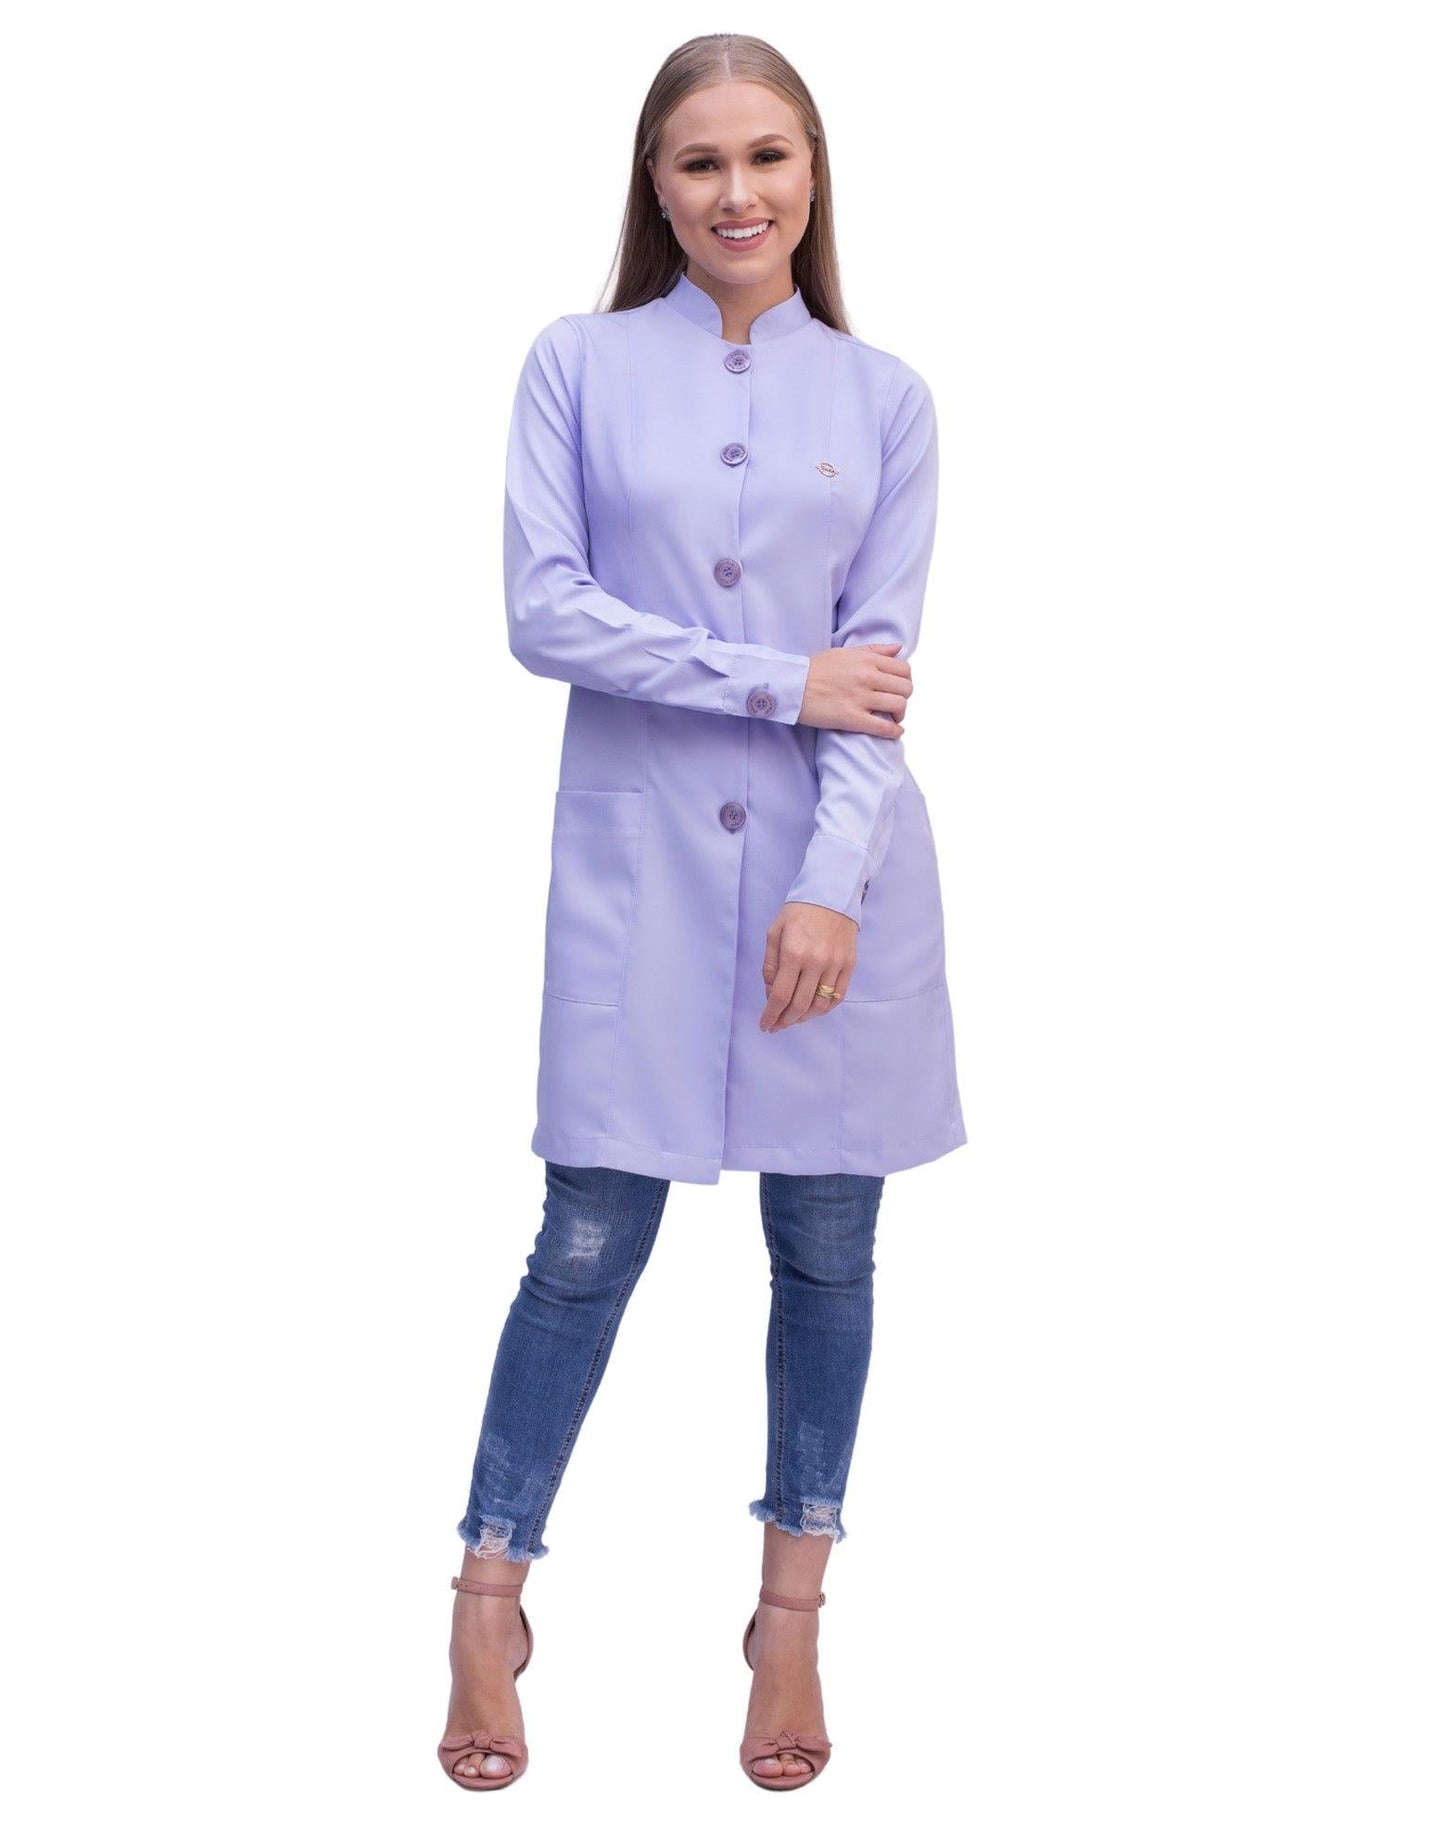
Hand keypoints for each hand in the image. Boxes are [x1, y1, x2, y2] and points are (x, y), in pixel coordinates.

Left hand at [759, 901, 856, 1031]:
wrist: (831, 894)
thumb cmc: (798, 912)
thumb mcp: (774, 933)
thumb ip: (770, 965)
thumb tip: (771, 993)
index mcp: (794, 954)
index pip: (780, 996)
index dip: (771, 1015)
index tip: (765, 1025)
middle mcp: (816, 962)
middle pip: (800, 1006)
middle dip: (785, 1021)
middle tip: (777, 1026)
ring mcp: (835, 964)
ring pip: (820, 1005)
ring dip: (804, 1018)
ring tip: (793, 1019)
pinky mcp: (849, 964)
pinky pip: (838, 996)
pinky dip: (824, 1009)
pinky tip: (813, 1010)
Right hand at [798, 642, 910, 735]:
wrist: (792, 685)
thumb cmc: (816, 669)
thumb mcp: (845, 652)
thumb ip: (874, 650)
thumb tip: (899, 648)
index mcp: (867, 659)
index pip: (904, 669)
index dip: (905, 680)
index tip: (897, 688)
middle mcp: (867, 676)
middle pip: (906, 688)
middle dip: (904, 697)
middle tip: (894, 704)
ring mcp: (860, 697)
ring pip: (899, 706)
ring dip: (899, 714)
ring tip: (892, 718)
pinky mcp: (852, 718)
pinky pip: (883, 727)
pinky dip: (894, 731)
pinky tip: (895, 732)